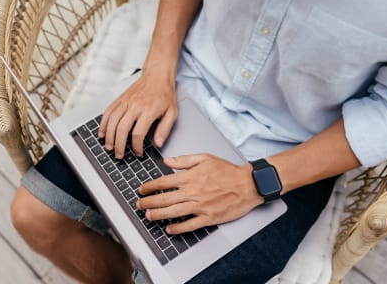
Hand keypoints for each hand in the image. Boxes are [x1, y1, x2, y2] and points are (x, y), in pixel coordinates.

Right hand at [98, 68, 176, 157]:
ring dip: (108, 136)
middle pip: (122, 128)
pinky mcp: (120, 99)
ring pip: (112, 121)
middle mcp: (135, 106)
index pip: (138, 133)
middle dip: (119, 145)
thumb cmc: (165, 94)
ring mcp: (126, 102)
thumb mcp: (172, 113)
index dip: (137, 146)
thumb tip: (158, 144)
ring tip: (108, 146)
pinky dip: (103, 123)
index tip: (138, 153)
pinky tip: (101, 132)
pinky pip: (108, 111)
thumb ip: (165, 129)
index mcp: (148, 110)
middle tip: (119, 155)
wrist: (157, 75)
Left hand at [136, 153, 263, 234]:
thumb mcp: (205, 158)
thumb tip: (167, 160)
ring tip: (148, 215)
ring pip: (174, 212)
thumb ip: (184, 160)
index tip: (141, 189)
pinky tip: (169, 230)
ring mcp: (200, 206)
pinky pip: (190, 225)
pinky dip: (178, 228)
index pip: (164, 182)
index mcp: (190, 177)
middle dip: (149, 201)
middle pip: (165, 198)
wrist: (248, 184)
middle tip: (139, 204)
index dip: (150, 186)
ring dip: (158, 214)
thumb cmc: (228, 171)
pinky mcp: (209, 217)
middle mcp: (193, 192)